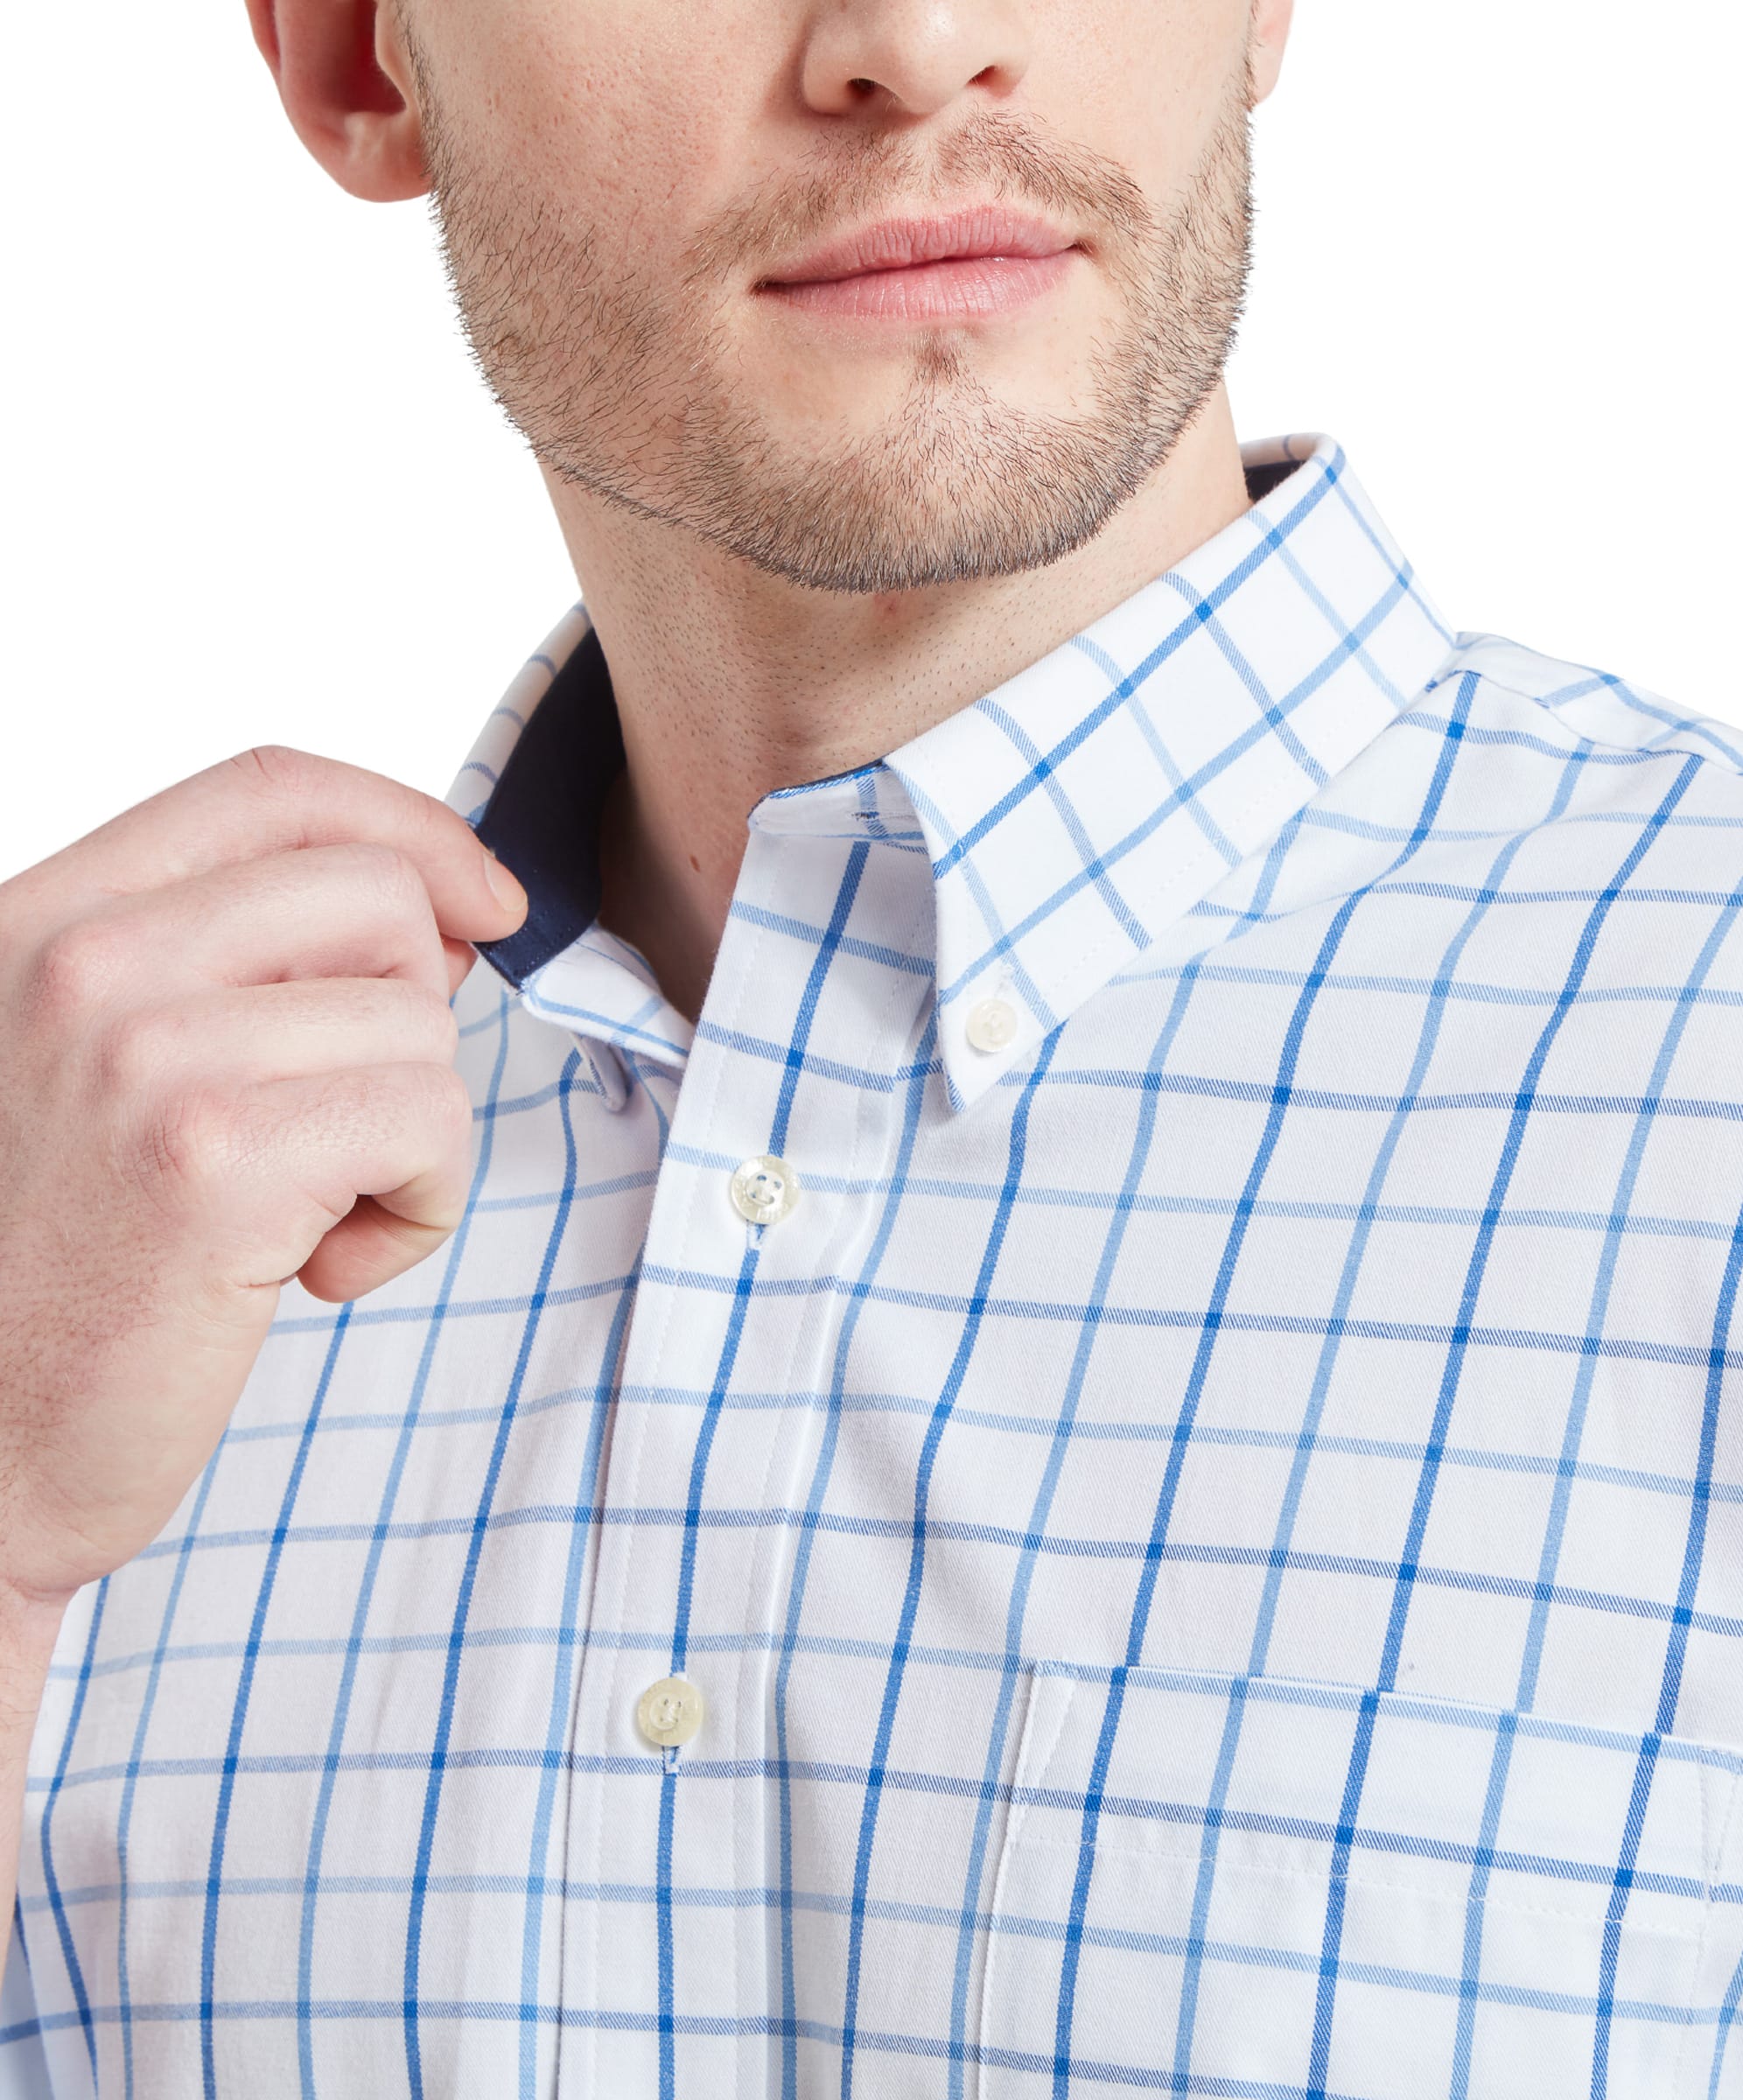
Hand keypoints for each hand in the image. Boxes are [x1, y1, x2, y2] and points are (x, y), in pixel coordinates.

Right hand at [0, 745, 526, 1610]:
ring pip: (420, 1022)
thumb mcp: (116, 1074)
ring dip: (411, 1140)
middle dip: (415, 1014)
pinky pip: (430, 1119)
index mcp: (46, 918)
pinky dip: (420, 1208)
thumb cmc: (68, 1272)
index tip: (487, 903)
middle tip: (340, 1127)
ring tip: (308, 1220)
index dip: (413, 827)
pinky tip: (323, 1271)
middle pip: (377, 896)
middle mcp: (79, 963)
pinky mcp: (212, 1159)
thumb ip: (236, 970)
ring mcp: (140, 1053)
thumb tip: (451, 916)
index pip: (272, 788)